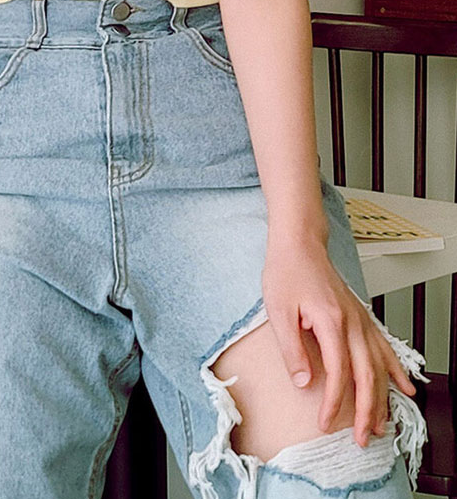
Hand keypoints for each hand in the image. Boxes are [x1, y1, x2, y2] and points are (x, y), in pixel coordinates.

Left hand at [262, 237, 416, 447]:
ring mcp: (360, 319)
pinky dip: (396, 370)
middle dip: (366, 411)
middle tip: (363, 439)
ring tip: (382, 424)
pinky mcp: (360, 316)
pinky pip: (384, 347)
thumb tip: (303, 383)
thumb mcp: (278, 311)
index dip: (333, 402)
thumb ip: (292, 349)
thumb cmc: (287, 272)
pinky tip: (404, 388)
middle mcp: (352, 323)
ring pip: (379, 365)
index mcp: (331, 322)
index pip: (338, 373)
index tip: (325, 423)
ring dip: (383, 397)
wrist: (300, 244)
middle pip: (366, 375)